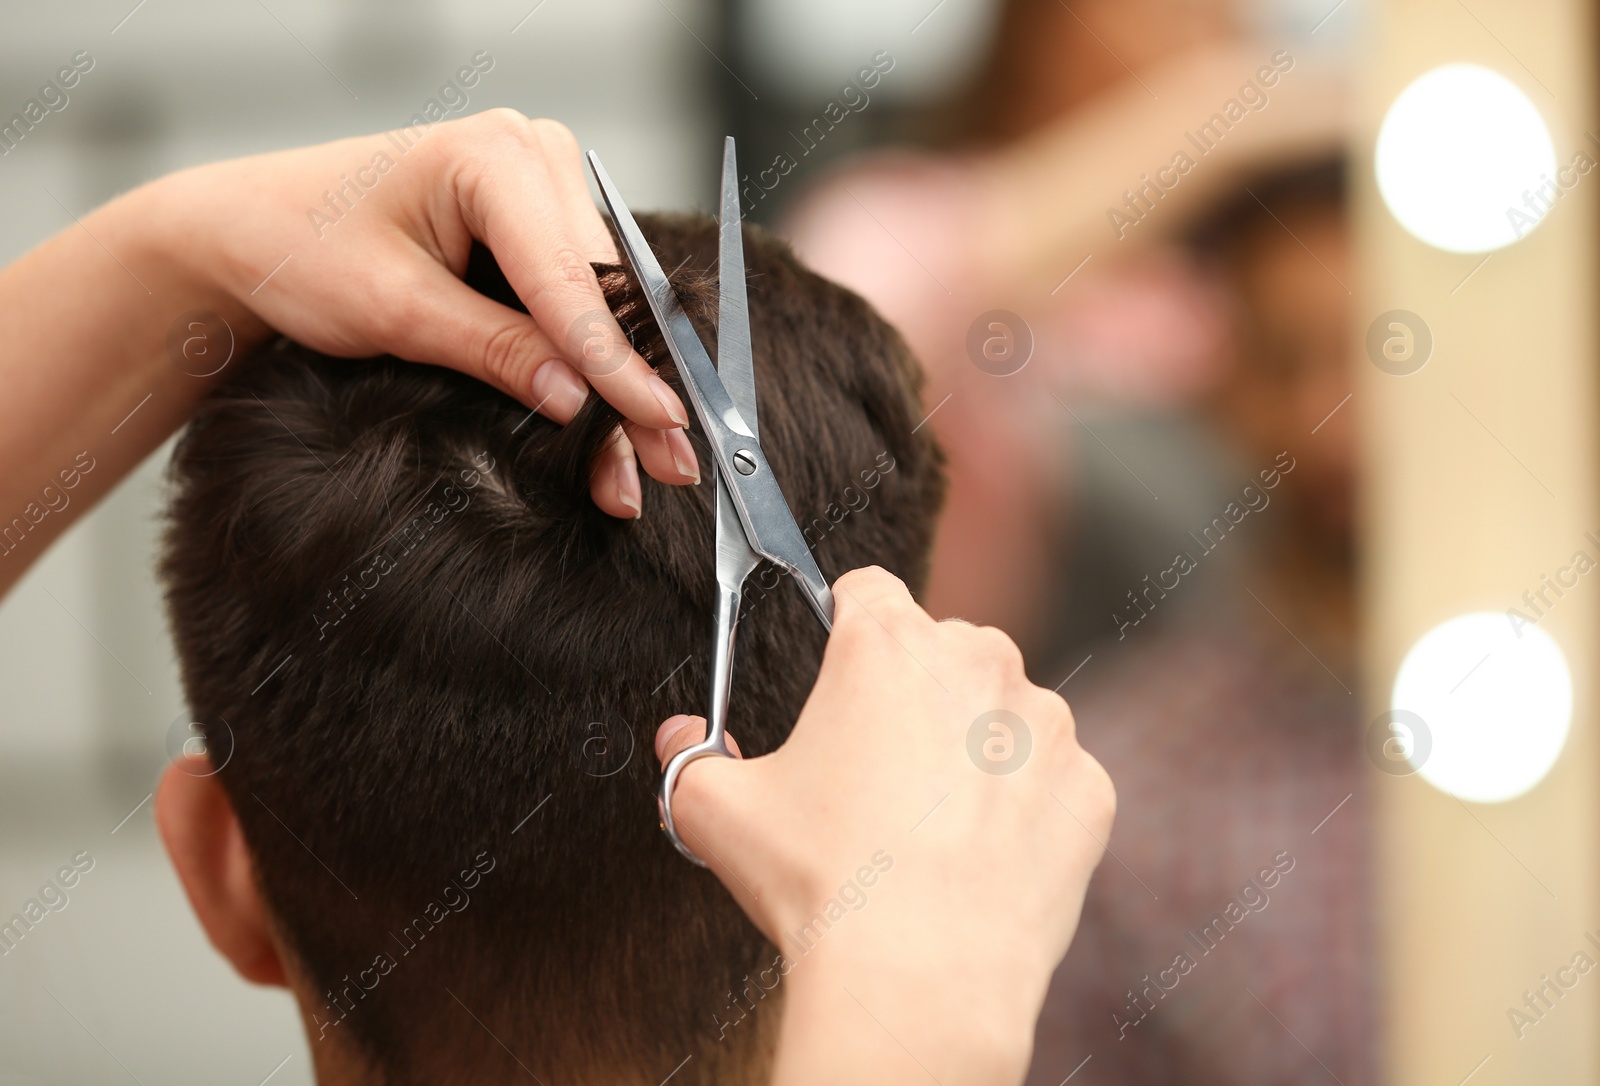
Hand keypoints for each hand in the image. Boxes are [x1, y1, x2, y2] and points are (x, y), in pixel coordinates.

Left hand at [152, 109, 696, 516]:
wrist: (252, 230)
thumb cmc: (298, 248)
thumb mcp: (394, 310)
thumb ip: (492, 349)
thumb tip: (575, 398)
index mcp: (493, 155)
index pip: (574, 278)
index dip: (616, 363)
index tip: (658, 424)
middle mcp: (533, 156)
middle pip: (606, 291)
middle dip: (633, 384)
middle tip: (672, 463)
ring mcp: (542, 186)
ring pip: (604, 302)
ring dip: (622, 385)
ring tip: (650, 463)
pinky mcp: (538, 223)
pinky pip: (580, 300)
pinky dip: (594, 364)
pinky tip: (616, 422)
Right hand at [655, 566, 1114, 1084]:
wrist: (920, 974)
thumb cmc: (820, 882)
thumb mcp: (717, 812)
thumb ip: (690, 759)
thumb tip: (679, 742)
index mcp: (886, 644)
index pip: (867, 590)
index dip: (847, 626)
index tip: (842, 670)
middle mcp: (977, 662)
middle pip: (943, 651)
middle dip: (915, 695)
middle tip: (877, 771)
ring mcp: (1044, 725)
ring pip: (1005, 714)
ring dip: (975, 749)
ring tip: (931, 827)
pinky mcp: (1088, 788)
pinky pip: (1052, 782)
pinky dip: (1025, 810)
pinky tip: (981, 860)